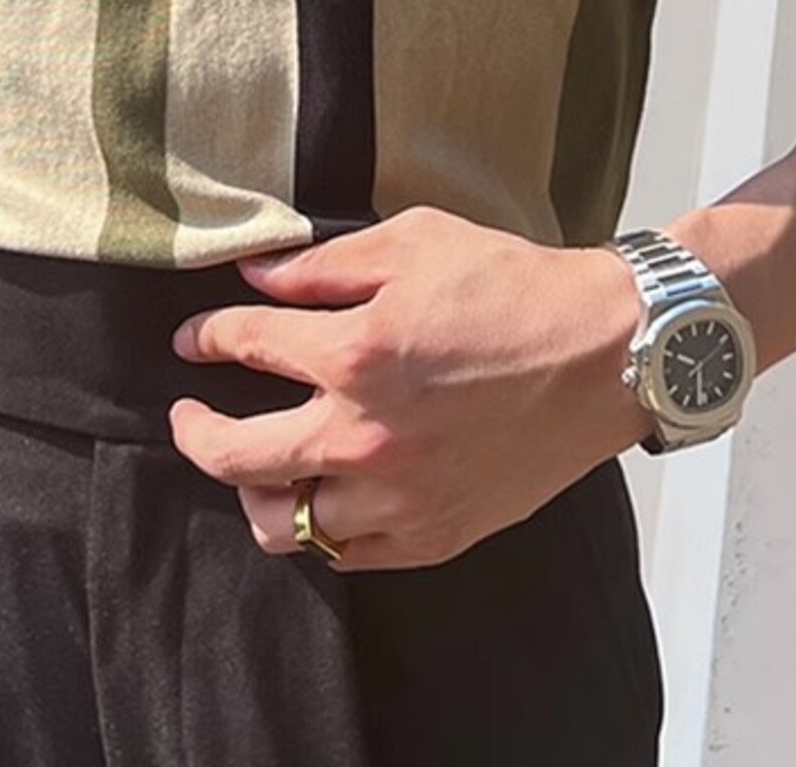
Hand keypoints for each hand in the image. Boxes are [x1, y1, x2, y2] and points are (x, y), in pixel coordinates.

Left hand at [168, 206, 650, 570]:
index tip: (192, 338)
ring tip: (254, 463)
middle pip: (235, 455)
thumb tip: (254, 276)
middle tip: (188, 414)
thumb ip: (323, 267)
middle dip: (195, 430)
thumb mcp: (413, 243)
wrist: (607, 354)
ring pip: (285, 522)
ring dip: (254, 490)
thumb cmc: (513, 288)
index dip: (207, 336)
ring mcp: (399, 496)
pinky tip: (320, 493)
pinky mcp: (434, 533)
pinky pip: (347, 552)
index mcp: (355, 354)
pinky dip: (320, 525)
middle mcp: (365, 436)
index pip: (244, 346)